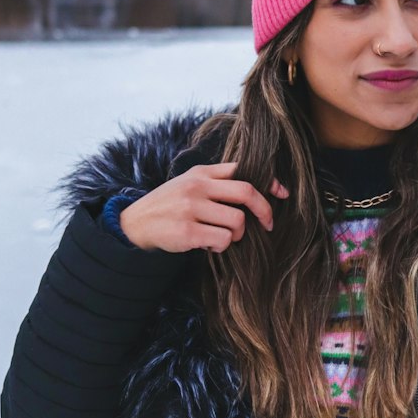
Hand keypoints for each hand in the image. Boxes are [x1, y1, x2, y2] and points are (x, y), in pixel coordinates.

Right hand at [117, 161, 289, 253]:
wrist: (135, 224)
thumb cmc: (169, 205)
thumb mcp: (189, 183)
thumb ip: (217, 181)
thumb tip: (255, 188)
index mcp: (201, 173)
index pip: (243, 171)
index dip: (268, 182)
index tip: (282, 193)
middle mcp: (197, 187)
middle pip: (246, 193)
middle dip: (264, 210)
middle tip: (268, 225)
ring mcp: (191, 209)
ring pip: (237, 222)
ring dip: (237, 234)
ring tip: (222, 236)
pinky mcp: (187, 232)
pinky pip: (222, 240)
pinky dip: (221, 246)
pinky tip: (209, 245)